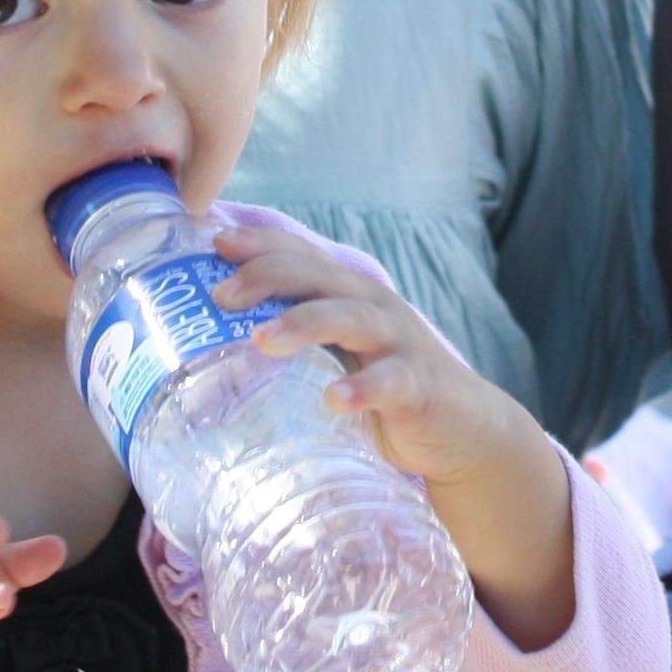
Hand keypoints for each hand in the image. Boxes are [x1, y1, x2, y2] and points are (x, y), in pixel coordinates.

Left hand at [217, 220, 582, 648]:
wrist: (462, 430)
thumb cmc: (385, 389)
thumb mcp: (339, 356)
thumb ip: (295, 343)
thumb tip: (208, 351)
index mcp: (348, 296)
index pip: (301, 255)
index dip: (259, 242)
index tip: (212, 240)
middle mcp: (373, 308)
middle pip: (319, 276)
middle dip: (268, 276)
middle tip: (220, 294)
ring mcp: (399, 346)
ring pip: (351, 318)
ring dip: (305, 322)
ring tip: (262, 340)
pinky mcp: (420, 389)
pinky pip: (391, 383)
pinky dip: (364, 389)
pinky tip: (335, 401)